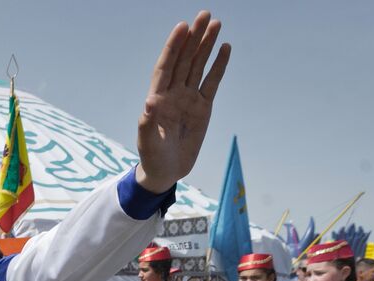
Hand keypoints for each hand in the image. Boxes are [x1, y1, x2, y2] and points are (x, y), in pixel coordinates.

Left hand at [135, 12, 230, 193]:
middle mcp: (174, 94)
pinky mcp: (203, 108)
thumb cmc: (152, 157)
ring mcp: (189, 99)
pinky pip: (212, 82)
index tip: (182, 27)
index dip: (173, 47)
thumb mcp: (148, 142)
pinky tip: (225, 48)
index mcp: (158, 98)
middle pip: (185, 60)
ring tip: (216, 24)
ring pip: (198, 66)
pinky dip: (218, 66)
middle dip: (194, 38)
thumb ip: (148, 123)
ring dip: (206, 45)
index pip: (167, 66)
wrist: (165, 172)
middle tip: (204, 15)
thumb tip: (150, 103)